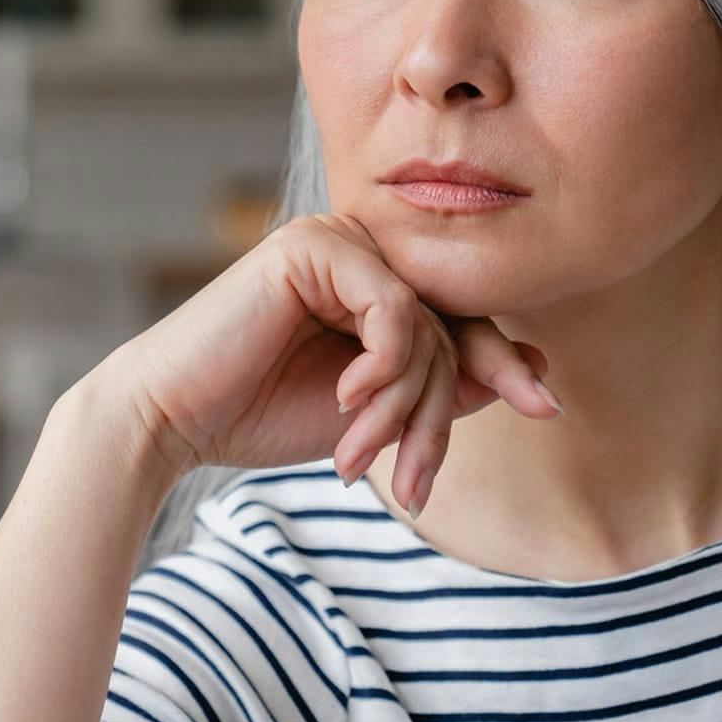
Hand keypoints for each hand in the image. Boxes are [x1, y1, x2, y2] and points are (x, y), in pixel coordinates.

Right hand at [108, 212, 562, 515]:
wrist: (173, 421)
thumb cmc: (261, 416)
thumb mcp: (376, 412)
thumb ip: (446, 385)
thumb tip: (535, 366)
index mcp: (377, 284)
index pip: (462, 323)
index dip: (503, 367)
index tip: (547, 409)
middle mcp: (363, 252)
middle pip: (450, 330)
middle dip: (435, 416)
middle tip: (410, 481)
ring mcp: (338, 241)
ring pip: (427, 327)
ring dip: (402, 405)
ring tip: (359, 452)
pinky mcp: (314, 246)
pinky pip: (394, 309)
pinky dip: (382, 367)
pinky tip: (344, 400)